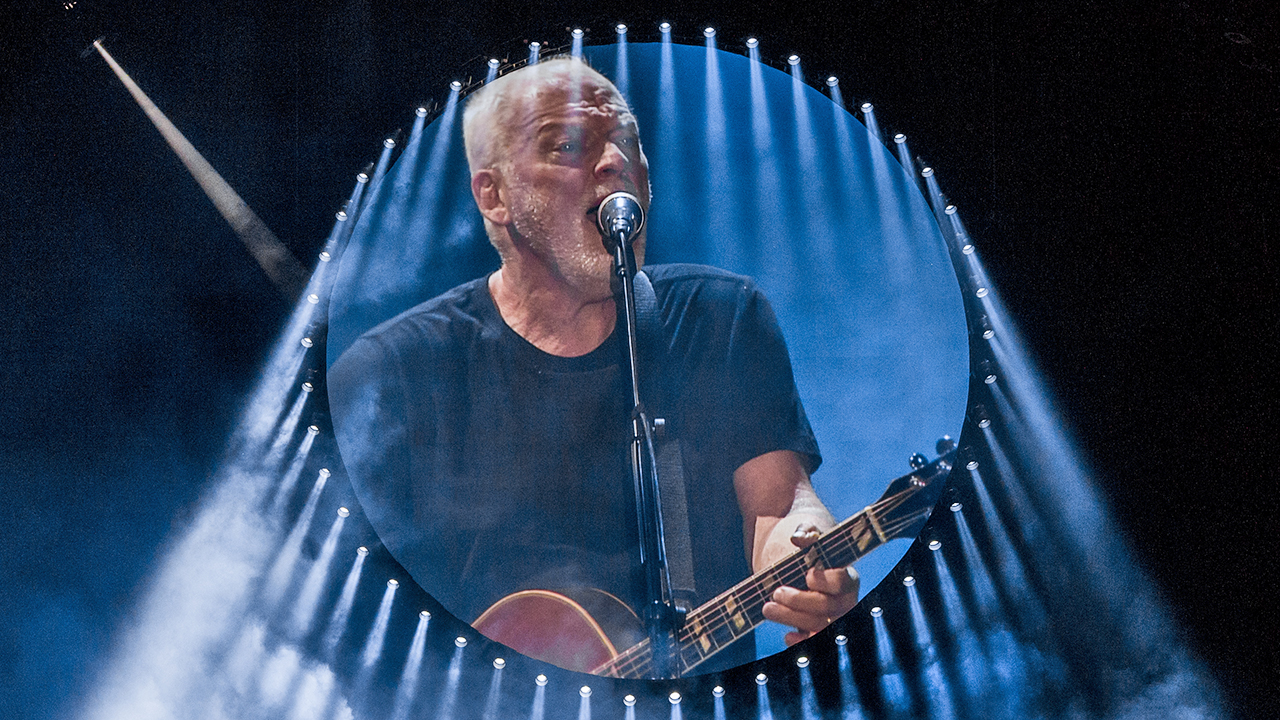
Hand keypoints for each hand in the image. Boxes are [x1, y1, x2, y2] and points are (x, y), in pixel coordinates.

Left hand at [760, 522, 859, 645]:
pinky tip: (787, 635)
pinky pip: (813, 642)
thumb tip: (799, 537)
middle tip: (777, 592)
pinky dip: (800, 643)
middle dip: (801, 602)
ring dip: (793, 619)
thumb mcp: (806, 530)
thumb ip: (806, 530)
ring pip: (819, 627)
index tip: (808, 575)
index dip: (828, 581)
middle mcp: (844, 601)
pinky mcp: (814, 630)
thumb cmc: (804, 543)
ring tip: (768, 608)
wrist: (791, 556)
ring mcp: (830, 618)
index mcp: (847, 576)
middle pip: (829, 608)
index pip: (844, 582)